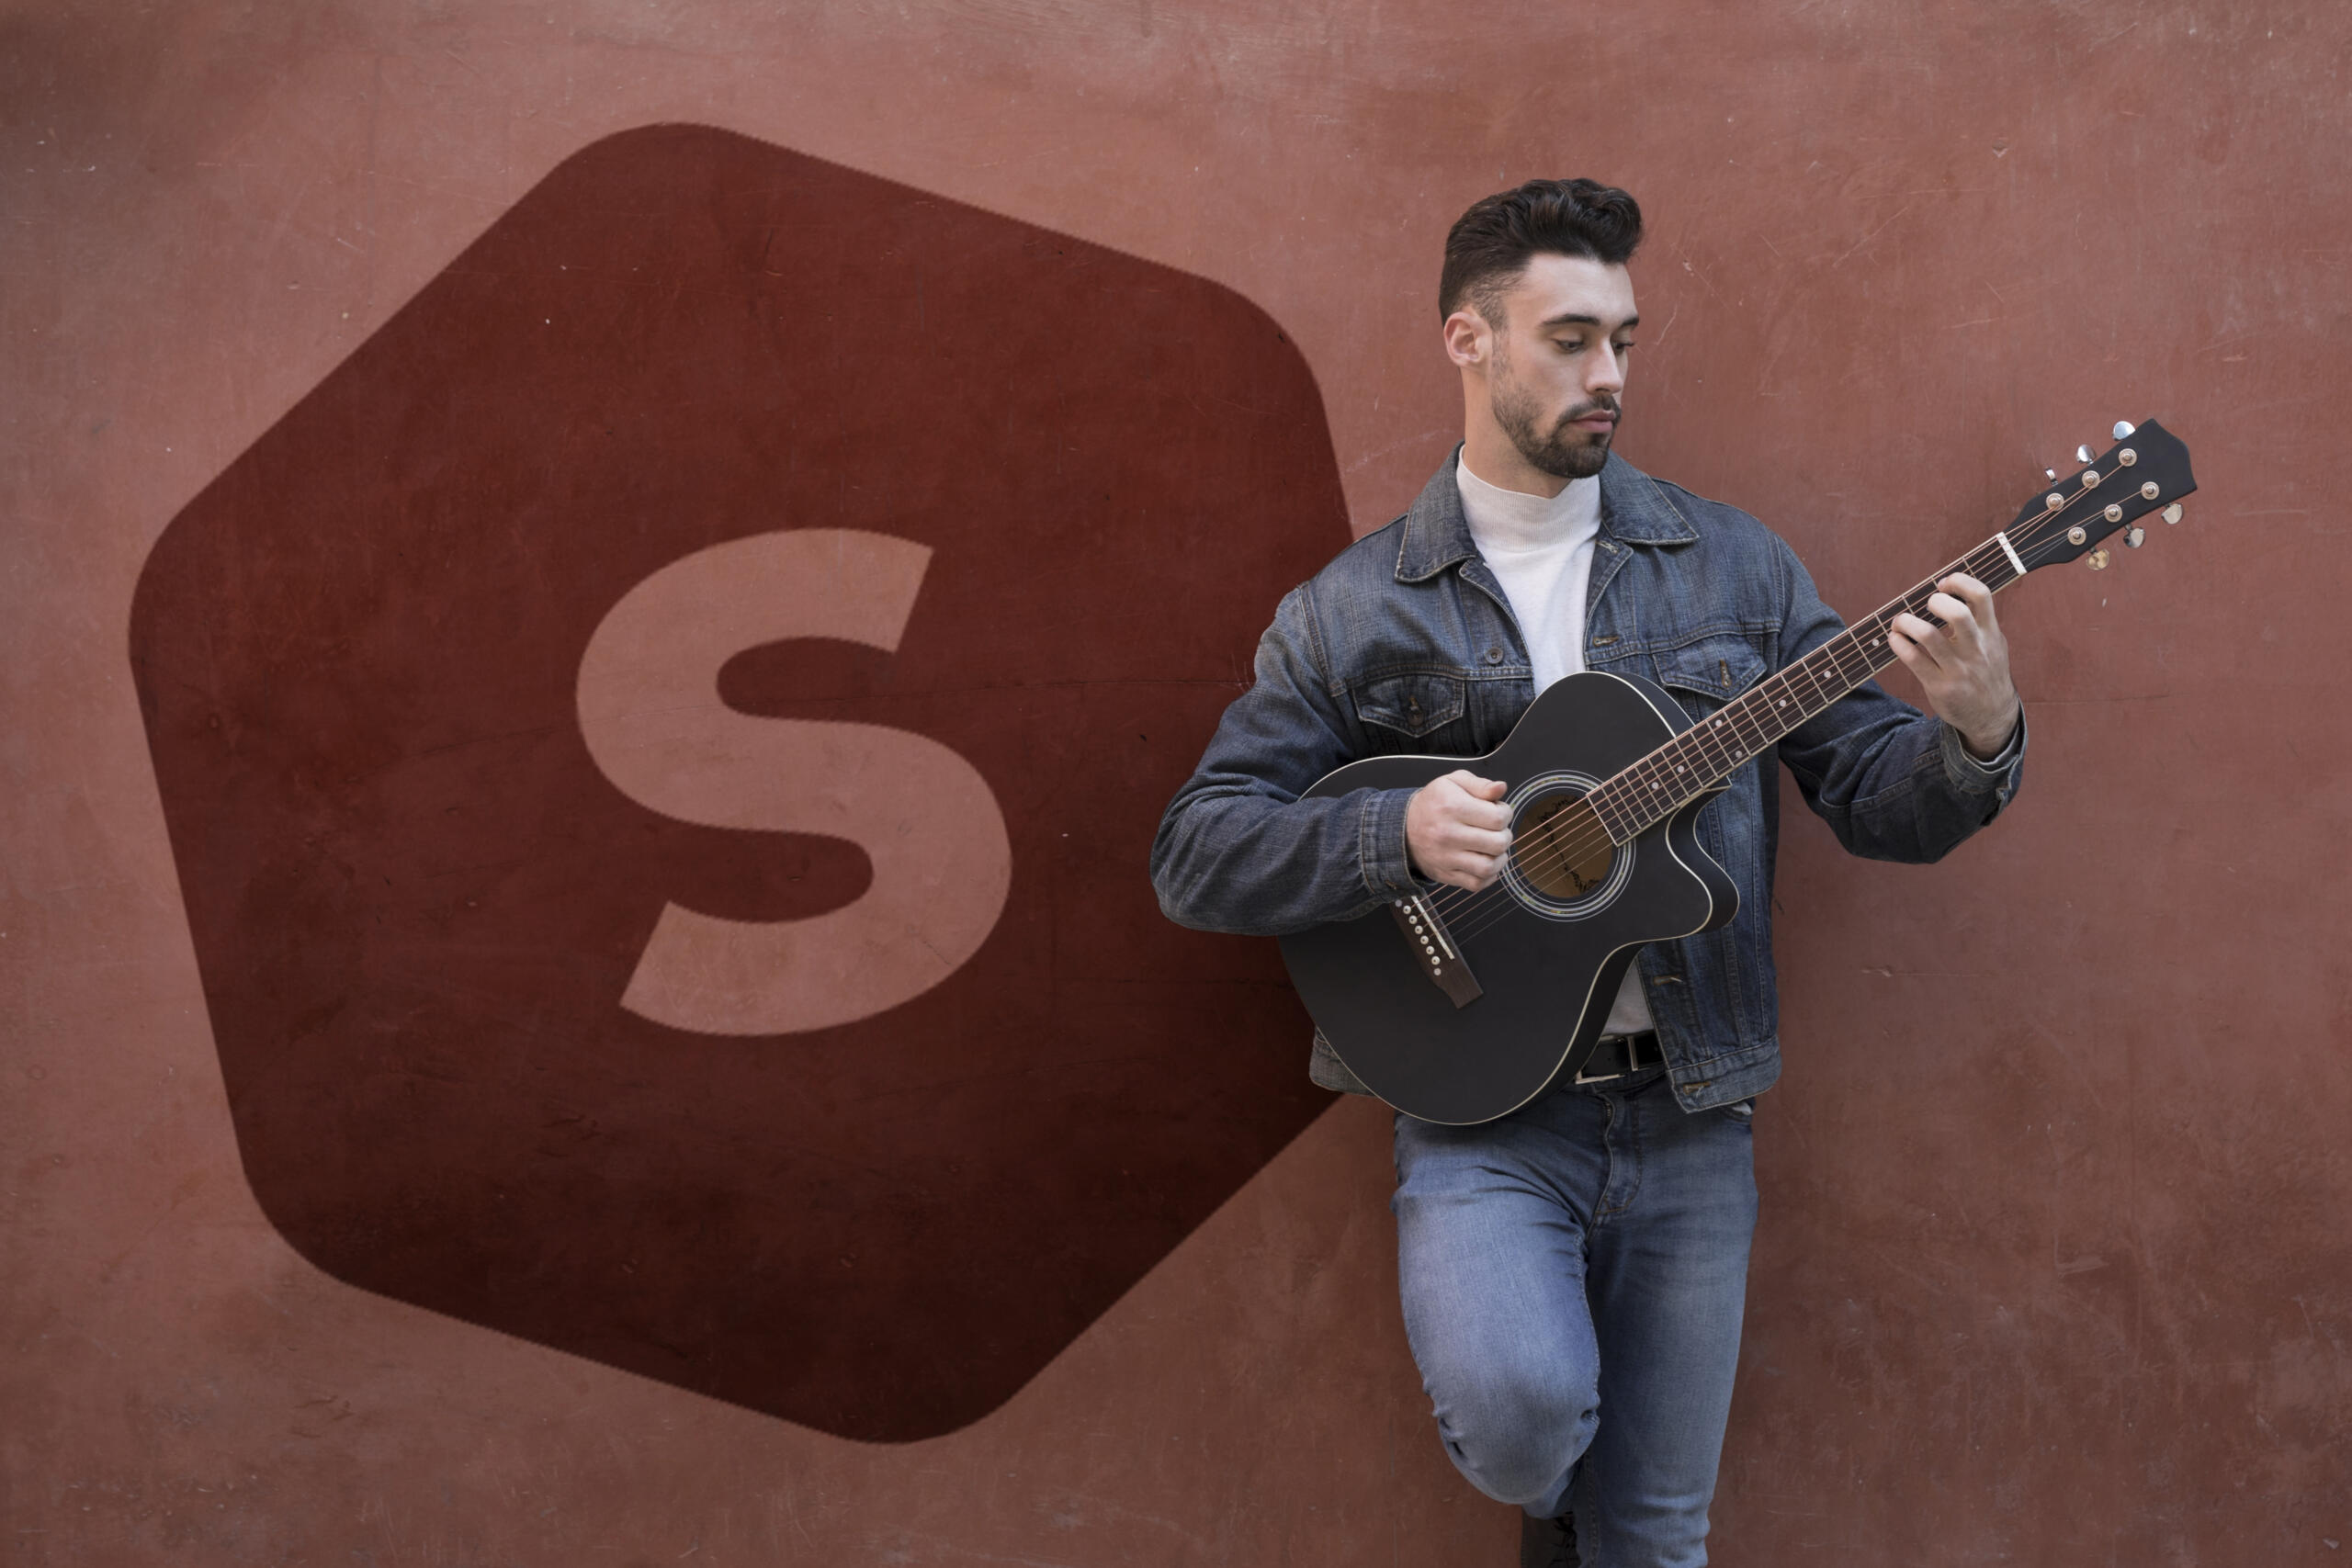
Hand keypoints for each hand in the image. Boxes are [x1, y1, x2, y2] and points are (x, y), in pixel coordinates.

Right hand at [1405, 770, 1512, 890]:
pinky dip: (1488, 876)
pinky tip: (1485, 861)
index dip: (1506, 813)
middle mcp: (1448, 833)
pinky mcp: (1446, 874)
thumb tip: (1501, 788)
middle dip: (1505, 835)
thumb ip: (1480, 784)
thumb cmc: (1436, 802)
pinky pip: (1477, 883)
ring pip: (1489, 867)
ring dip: (1499, 858)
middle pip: (1498, 843)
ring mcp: (1446, 857)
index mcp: (1452, 806)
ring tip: (1494, 848)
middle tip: (1497, 830)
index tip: (1499, 811)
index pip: (1497, 818)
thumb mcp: (1454, 782)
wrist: (1404, 828)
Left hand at [1886, 573, 2020, 757]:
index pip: (1982, 596)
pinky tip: (1895, 639)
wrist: (1992, 716)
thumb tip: (1948, 589)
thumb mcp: (1993, 644)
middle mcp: (1976, 649)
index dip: (1960, 582)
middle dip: (1935, 602)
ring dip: (1906, 622)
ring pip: (1928, 636)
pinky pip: (1913, 659)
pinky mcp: (1939, 687)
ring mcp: (1958, 669)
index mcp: (1991, 633)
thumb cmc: (1986, 670)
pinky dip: (1898, 643)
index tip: (1943, 584)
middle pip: (1957, 614)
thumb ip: (1978, 620)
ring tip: (1900, 622)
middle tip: (1925, 605)